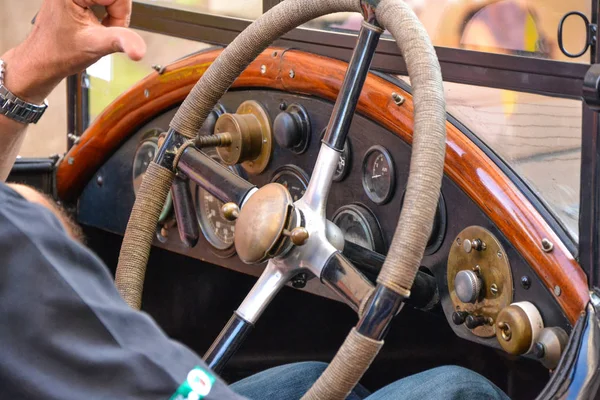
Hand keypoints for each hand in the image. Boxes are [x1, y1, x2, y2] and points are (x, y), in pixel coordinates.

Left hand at [1, 0, 145, 103]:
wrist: (42, 60)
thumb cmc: (59, 53)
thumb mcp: (94, 46)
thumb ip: (120, 42)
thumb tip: (140, 50)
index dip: (120, 14)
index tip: (108, 29)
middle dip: (115, 13)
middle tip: (102, 28)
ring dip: (111, 13)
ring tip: (96, 27)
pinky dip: (105, 10)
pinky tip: (93, 22)